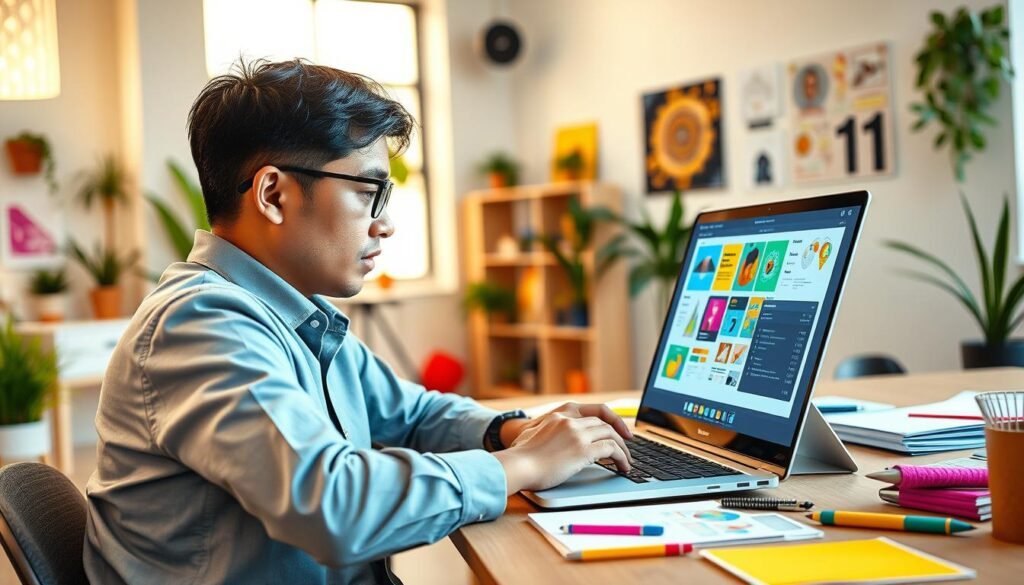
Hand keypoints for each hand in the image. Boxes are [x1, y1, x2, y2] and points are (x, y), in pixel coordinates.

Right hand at [493, 403, 632, 493]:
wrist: (517, 465)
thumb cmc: (521, 456)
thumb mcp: (533, 432)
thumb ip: (548, 429)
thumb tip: (556, 440)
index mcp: (561, 413)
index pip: (595, 410)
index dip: (612, 419)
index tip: (620, 429)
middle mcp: (570, 419)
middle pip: (605, 423)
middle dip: (620, 435)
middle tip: (627, 447)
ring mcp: (577, 433)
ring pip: (612, 435)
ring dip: (623, 449)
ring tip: (627, 461)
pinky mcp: (582, 449)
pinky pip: (611, 449)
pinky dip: (621, 458)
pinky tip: (623, 467)